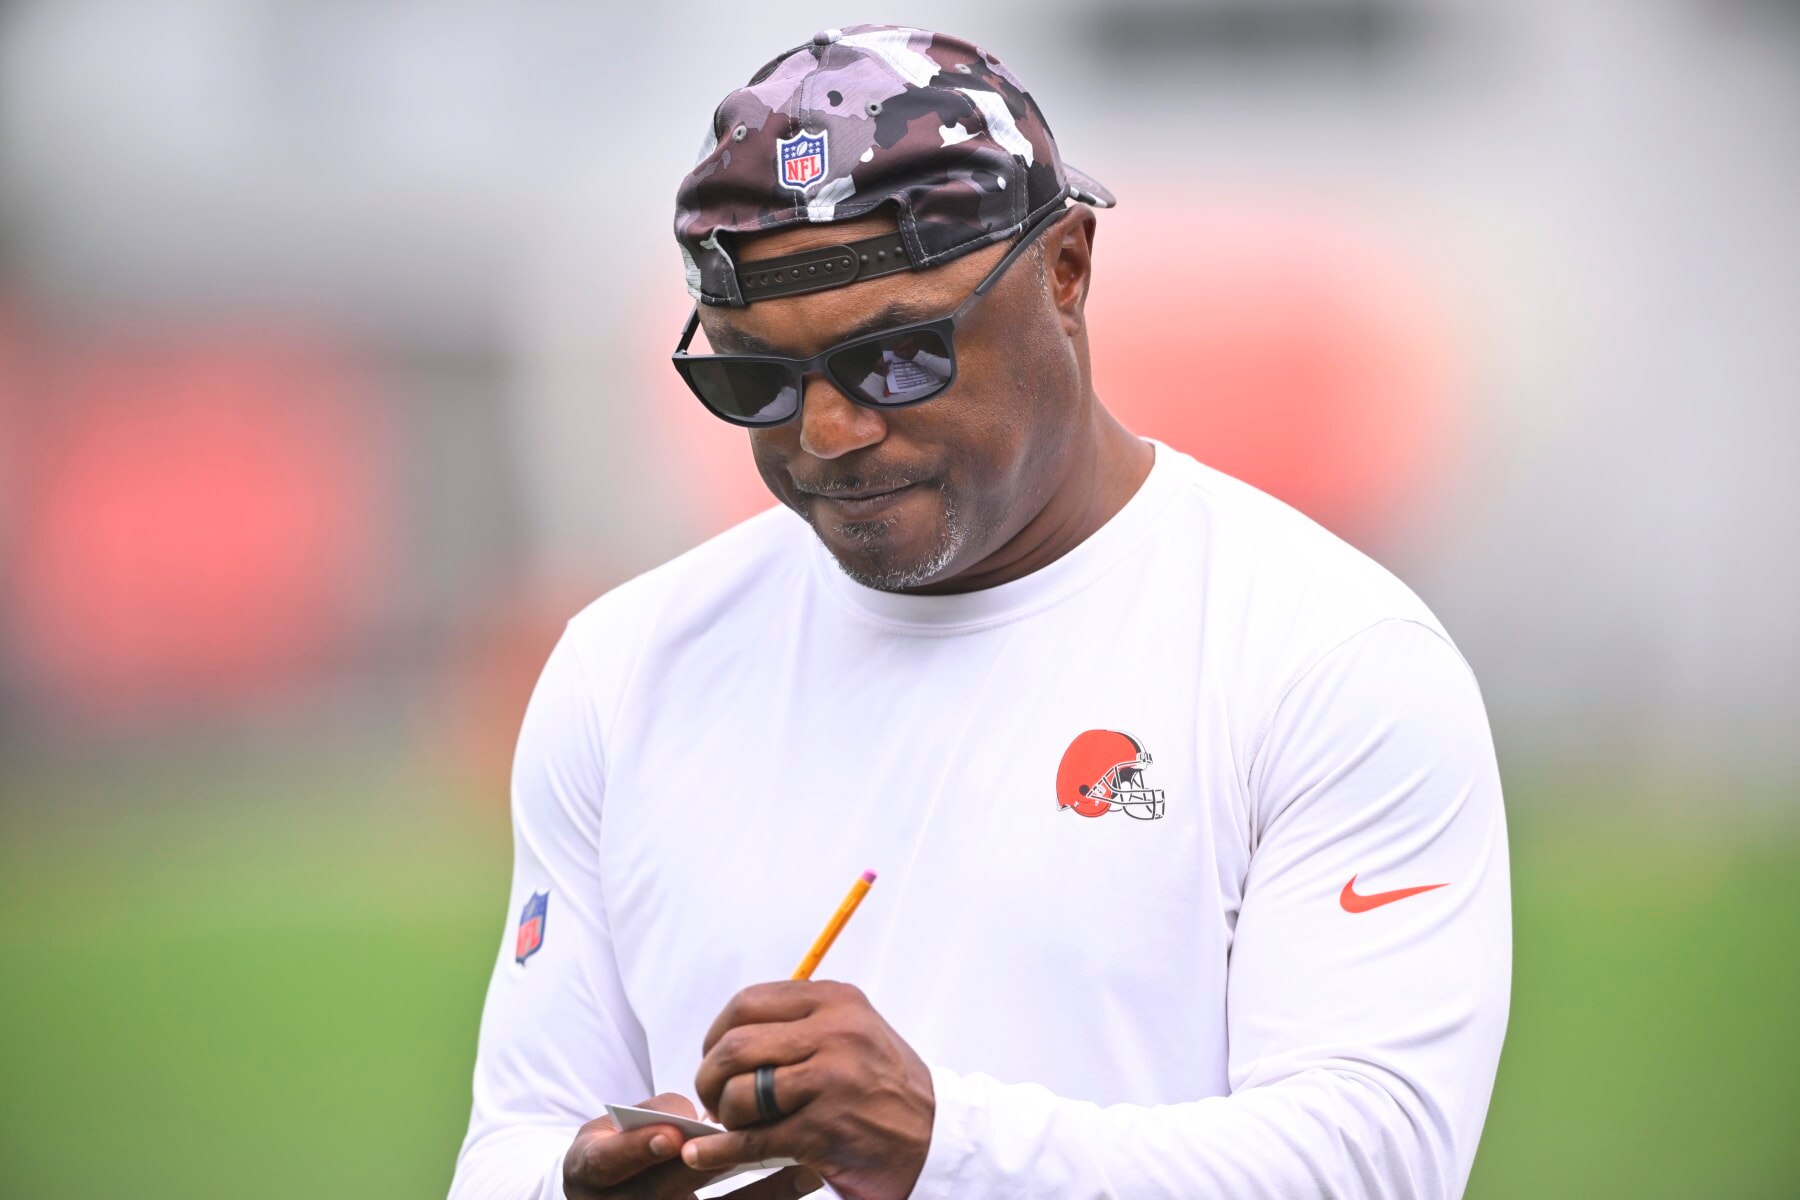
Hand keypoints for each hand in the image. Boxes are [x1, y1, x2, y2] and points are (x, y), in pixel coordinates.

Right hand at [562, 1091, 821, 1199]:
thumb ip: (649, 1115)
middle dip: (707, 1163)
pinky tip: (801, 1179)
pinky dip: (769, 1197)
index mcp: (590, 1173)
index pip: (607, 1162)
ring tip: (798, 1162)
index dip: (637, 1149)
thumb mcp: (610, 1130)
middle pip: (665, 1188)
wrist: (607, 1196)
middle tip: (747, 1138)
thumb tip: (695, 1117)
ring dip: (756, 1188)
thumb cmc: (615, 1151)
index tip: (670, 1134)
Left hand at [686, 981, 934, 1199]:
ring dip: (726, 1115)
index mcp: (837, 1002)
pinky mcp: (825, 1129)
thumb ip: (802, 1023)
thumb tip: (731, 1035)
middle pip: (736, 1045)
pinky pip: (753, 1138)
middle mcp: (835, 1033)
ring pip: (742, 1091)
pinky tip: (706, 1155)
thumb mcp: (855, 1032)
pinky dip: (721, 1150)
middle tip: (714, 1098)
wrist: (938, 1141)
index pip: (749, 1002)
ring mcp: (831, 1080)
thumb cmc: (889, 1089)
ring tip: (736, 1125)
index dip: (717, 1033)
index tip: (714, 1056)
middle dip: (710, 1077)